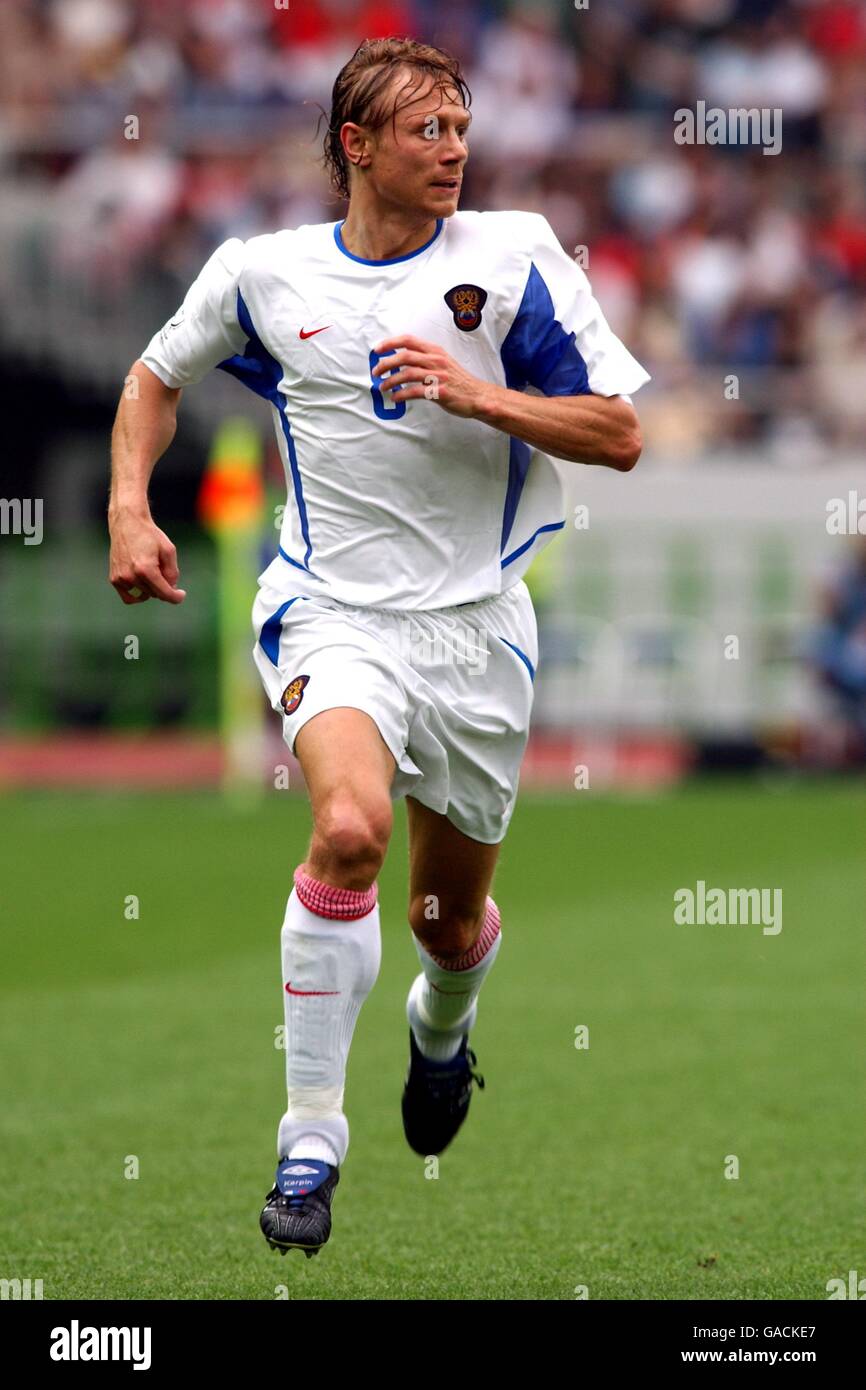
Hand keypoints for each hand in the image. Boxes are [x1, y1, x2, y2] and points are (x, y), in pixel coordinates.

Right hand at [108, 506, 185, 604]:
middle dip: (163, 586)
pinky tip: (142, 586)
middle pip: (155, 594)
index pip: (164, 593)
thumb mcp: (169, 551)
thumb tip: (170, 589)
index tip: (181, 595)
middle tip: (162, 568)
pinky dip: (137, 594)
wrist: (127, 523)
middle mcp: (131, 576)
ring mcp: (121, 579)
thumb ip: (172, 572)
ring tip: (150, 569)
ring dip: (150, 587)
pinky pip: (128, 597)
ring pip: (144, 595)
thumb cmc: (150, 535)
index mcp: (146, 569)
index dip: (176, 597)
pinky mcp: (114, 579)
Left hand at [371, 333, 490, 418]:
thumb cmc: (457, 380)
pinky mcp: (440, 392)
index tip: (377, 350)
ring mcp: (438, 376)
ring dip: (391, 380)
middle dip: (386, 363)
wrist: (477, 395)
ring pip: (407, 373)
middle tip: (376, 372)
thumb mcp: (442, 362)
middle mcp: (436, 361)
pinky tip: (395, 397)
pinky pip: (415, 392)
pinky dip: (401, 394)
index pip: (409, 340)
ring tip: (383, 387)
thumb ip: (424, 358)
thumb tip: (400, 358)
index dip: (390, 343)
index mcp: (435, 351)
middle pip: (404, 356)